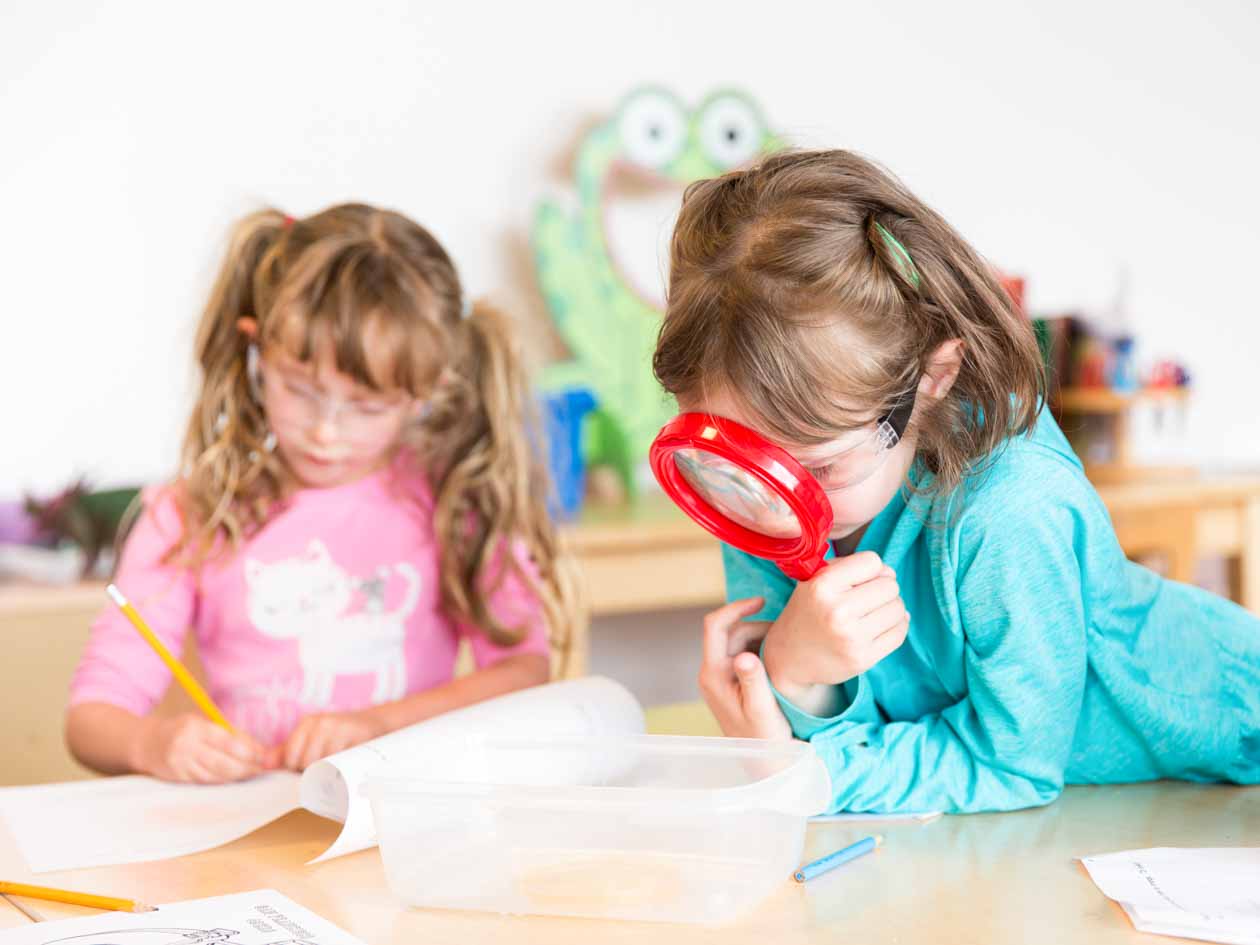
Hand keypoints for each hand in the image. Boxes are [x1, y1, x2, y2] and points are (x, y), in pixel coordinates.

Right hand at [132, 714, 267, 783]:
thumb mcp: (203, 722)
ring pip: (215, 775)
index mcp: (195, 727)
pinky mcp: (178, 778)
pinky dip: (222, 781)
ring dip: (237, 777)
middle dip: (246, 768)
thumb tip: (258, 748)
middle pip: (223, 763)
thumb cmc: (182, 729)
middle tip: (262, 769)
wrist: (146, 743)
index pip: (228, 742)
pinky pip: (205, 782)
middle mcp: (186, 746)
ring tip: (252, 774)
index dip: (249, 752)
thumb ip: (229, 733)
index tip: (264, 756)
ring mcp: (180, 765)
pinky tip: (234, 779)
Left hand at [271, 709, 385, 771]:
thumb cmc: (338, 736)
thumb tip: (263, 765)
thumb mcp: (311, 738)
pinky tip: (348, 766)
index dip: (298, 769)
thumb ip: (285, 752)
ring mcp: (341, 729)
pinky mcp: (358, 737)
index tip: (309, 768)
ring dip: (330, 772)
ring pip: (325, 764)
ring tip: (337, 768)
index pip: (292, 757)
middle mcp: (323, 723)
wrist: (374, 723)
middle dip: (314, 772)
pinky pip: (344, 762)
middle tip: (326, 769)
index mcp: (308, 723)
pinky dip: (344, 769)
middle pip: (308, 762)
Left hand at [697, 597, 791, 740]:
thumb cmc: (763, 738)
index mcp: (714, 674)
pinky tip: (780, 660)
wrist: (765, 761)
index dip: (736, 608)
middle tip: (786, 637)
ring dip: (762, 639)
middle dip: (758, 627)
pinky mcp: (732, 681)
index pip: (715, 626)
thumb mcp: (761, 709)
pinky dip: (762, 650)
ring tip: (785, 651)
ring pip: (740, 641)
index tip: (762, 601)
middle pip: (732, 632)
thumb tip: (745, 656)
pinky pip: (745, 654)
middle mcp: (712, 672)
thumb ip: (753, 680)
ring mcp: (721, 676)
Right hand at [762, 551, 908, 705]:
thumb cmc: (807, 612)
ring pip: (898, 609)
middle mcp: (837, 611)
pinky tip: (881, 625)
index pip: (872, 562)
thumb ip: (848, 567)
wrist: (789, 658)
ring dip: (891, 607)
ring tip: (874, 612)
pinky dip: (897, 625)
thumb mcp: (814, 580)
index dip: (872, 568)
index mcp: (821, 586)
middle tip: (869, 598)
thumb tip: (890, 574)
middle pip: (889, 586)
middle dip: (884, 588)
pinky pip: (899, 632)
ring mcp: (851, 637)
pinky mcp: (863, 658)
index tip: (864, 579)